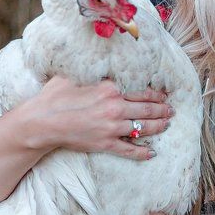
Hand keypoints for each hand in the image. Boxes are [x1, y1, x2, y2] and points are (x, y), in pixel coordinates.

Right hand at [25, 75, 174, 157]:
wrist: (42, 121)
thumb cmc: (54, 96)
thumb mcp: (74, 75)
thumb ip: (91, 71)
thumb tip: (97, 62)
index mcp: (110, 88)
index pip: (141, 91)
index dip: (156, 94)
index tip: (164, 95)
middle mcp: (115, 107)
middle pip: (147, 109)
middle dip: (162, 110)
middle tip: (172, 110)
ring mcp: (112, 127)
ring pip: (143, 128)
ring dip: (158, 127)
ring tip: (166, 125)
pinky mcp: (105, 143)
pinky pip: (129, 149)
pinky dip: (142, 153)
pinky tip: (151, 153)